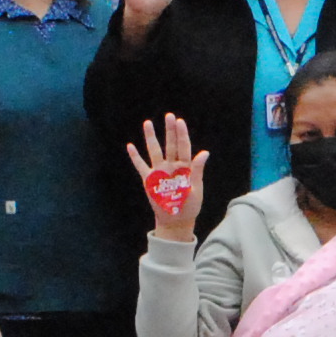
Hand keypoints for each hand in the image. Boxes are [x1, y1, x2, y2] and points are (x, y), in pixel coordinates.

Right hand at [126, 113, 209, 240]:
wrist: (176, 221)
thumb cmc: (189, 205)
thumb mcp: (196, 189)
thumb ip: (197, 170)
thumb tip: (204, 153)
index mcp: (185, 167)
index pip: (183, 147)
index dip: (181, 134)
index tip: (179, 121)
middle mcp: (171, 166)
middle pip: (170, 144)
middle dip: (169, 130)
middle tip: (169, 116)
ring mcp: (159, 172)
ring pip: (154, 151)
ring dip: (151, 138)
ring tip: (148, 123)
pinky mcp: (149, 180)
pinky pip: (140, 166)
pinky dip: (135, 157)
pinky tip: (130, 146)